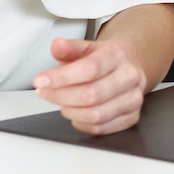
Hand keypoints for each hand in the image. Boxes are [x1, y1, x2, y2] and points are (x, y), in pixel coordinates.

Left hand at [34, 38, 152, 134]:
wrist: (130, 64)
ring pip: (96, 114)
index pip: (90, 69)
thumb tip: (57, 45)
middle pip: (91, 94)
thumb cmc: (105, 58)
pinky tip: (76, 113)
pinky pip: (101, 128)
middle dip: (60, 96)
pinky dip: (82, 123)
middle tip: (45, 92)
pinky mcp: (132, 116)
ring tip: (61, 102)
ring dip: (70, 111)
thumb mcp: (86, 47)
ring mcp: (133, 98)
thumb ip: (69, 48)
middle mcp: (129, 77)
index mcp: (117, 56)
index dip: (62, 78)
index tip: (41, 81)